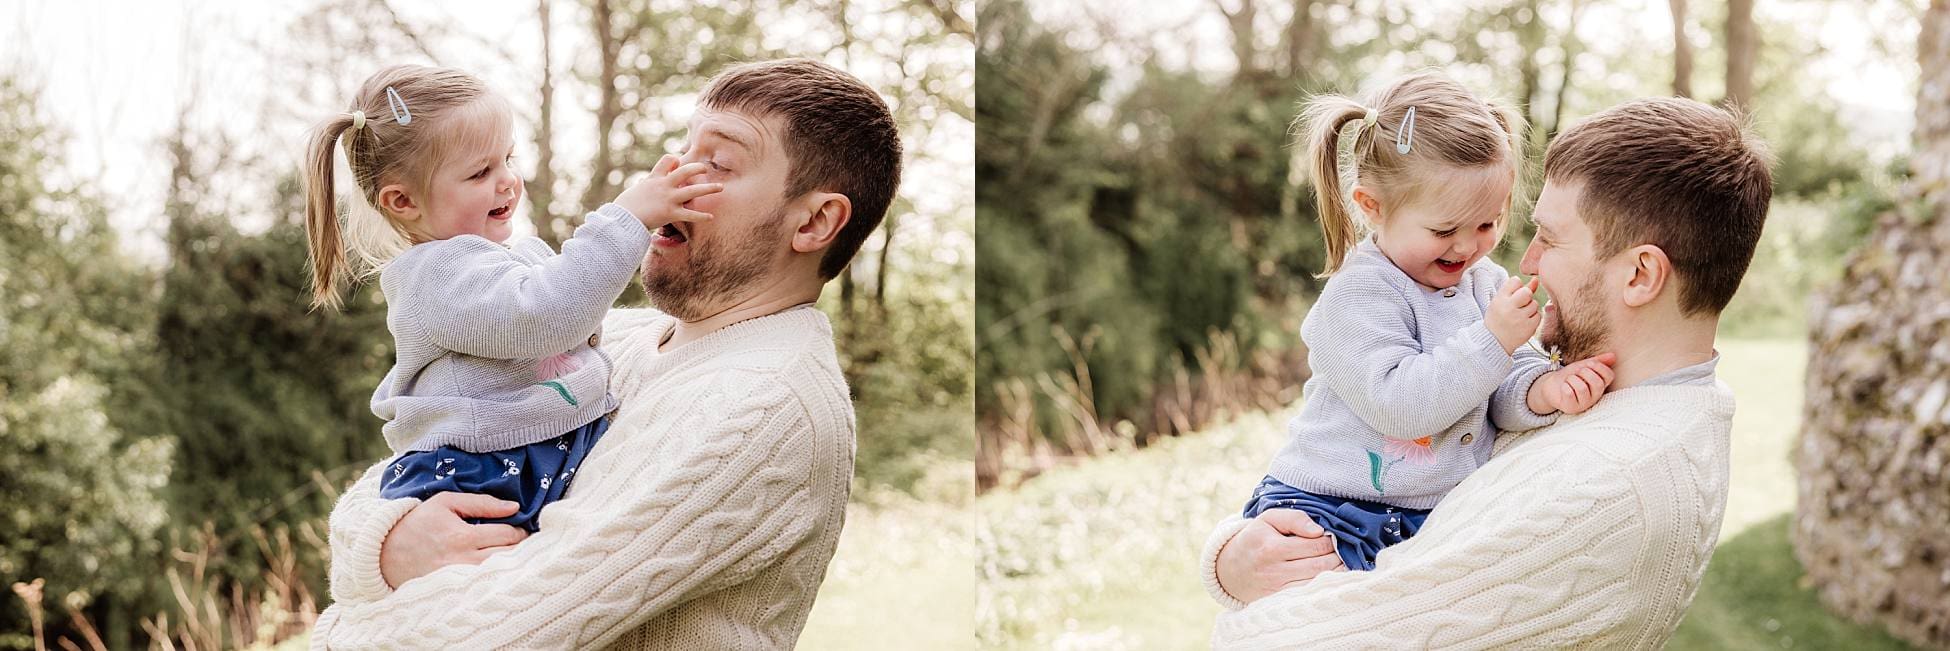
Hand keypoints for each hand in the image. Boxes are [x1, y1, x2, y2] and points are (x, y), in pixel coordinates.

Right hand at [379, 492, 529, 588]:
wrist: (386, 552)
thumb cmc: (418, 522)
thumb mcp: (446, 502)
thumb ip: (482, 503)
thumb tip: (514, 507)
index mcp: (463, 537)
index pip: (508, 535)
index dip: (521, 530)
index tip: (524, 527)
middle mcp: (464, 561)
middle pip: (509, 557)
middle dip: (523, 548)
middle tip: (527, 542)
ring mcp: (460, 578)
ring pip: (500, 573)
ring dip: (514, 563)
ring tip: (517, 554)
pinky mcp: (456, 589)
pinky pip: (485, 584)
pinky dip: (497, 576)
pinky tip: (501, 569)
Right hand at [614, 154, 721, 229]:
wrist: (621, 219)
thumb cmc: (625, 207)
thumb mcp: (635, 190)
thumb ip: (645, 185)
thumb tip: (644, 183)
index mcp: (654, 179)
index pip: (668, 160)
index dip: (675, 160)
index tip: (679, 162)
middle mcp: (664, 186)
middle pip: (685, 171)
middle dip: (697, 168)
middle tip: (706, 168)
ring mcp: (668, 199)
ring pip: (693, 191)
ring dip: (709, 189)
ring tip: (721, 187)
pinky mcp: (670, 213)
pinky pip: (690, 215)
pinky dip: (702, 216)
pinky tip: (711, 217)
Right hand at [1215, 510, 1344, 604]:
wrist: (1231, 569)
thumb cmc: (1255, 539)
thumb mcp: (1268, 519)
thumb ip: (1294, 518)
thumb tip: (1319, 531)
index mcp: (1272, 547)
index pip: (1315, 544)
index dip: (1330, 540)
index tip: (1332, 537)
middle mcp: (1275, 571)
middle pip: (1320, 564)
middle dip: (1336, 556)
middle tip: (1340, 550)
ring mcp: (1278, 589)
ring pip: (1318, 581)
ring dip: (1335, 571)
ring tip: (1338, 562)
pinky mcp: (1280, 600)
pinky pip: (1309, 593)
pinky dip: (1323, 585)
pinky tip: (1328, 576)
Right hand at [1486, 276, 1542, 353]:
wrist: (1495, 341)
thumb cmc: (1499, 318)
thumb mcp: (1502, 301)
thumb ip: (1519, 289)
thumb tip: (1536, 280)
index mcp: (1499, 299)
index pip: (1515, 281)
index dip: (1516, 288)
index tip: (1511, 297)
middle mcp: (1508, 308)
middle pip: (1527, 292)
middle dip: (1526, 297)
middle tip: (1517, 306)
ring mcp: (1519, 318)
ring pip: (1534, 304)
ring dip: (1529, 308)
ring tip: (1519, 316)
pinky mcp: (1528, 328)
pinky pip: (1538, 315)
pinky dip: (1533, 318)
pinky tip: (1523, 323)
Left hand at [1528, 352, 1617, 414]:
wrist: (1551, 385)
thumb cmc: (1569, 376)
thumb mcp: (1582, 365)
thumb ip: (1598, 361)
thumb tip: (1613, 355)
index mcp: (1601, 385)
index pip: (1609, 375)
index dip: (1599, 366)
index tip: (1589, 363)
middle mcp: (1595, 396)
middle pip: (1597, 383)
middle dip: (1584, 372)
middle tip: (1577, 373)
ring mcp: (1584, 404)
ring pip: (1582, 388)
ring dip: (1572, 379)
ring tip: (1569, 381)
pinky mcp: (1571, 408)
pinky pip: (1569, 393)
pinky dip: (1564, 386)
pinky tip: (1564, 388)